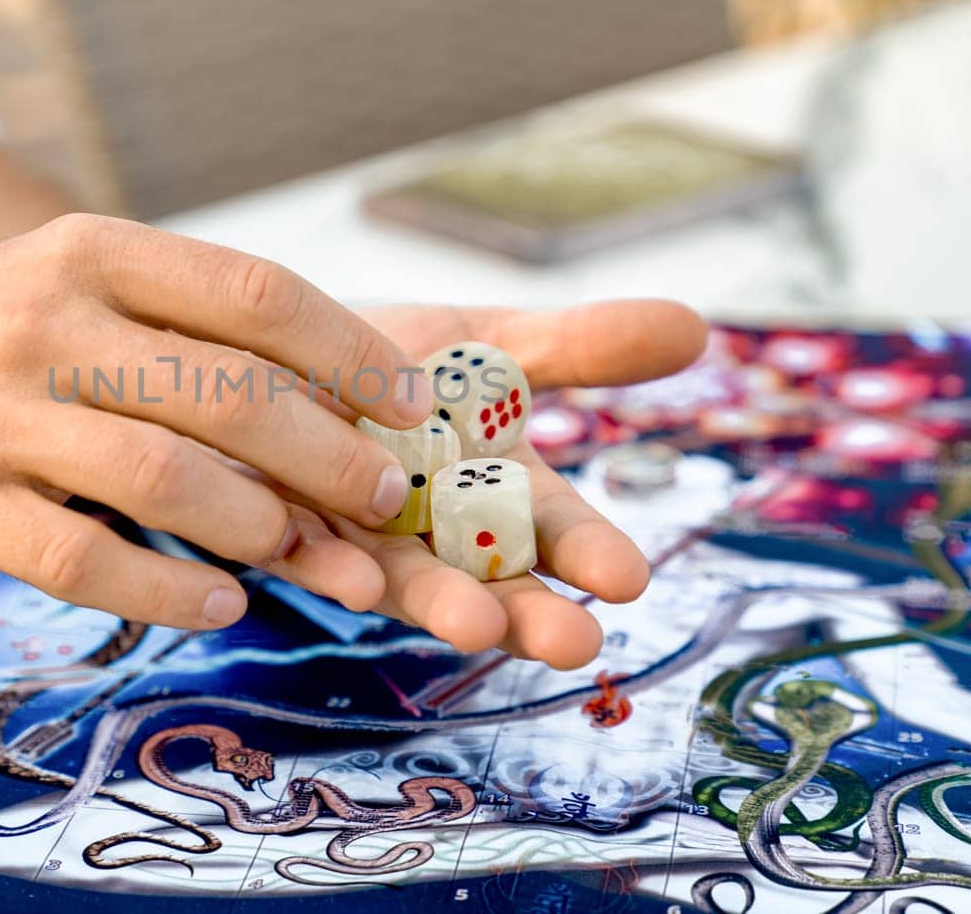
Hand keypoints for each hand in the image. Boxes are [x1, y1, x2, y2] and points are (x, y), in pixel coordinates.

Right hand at [0, 215, 436, 629]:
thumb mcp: (74, 286)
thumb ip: (181, 326)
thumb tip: (336, 395)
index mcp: (91, 251)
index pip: (252, 294)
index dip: (348, 354)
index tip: (407, 403)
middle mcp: (43, 319)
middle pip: (224, 393)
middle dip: (327, 454)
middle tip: (384, 496)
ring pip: (161, 477)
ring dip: (257, 525)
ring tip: (302, 551)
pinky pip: (83, 559)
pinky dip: (167, 589)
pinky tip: (218, 603)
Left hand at [266, 301, 707, 666]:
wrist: (272, 349)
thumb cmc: (393, 357)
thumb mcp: (489, 339)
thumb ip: (581, 345)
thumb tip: (698, 326)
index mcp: (495, 488)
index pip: (553, 526)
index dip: (590, 551)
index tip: (630, 579)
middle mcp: (434, 527)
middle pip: (490, 576)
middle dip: (529, 610)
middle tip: (575, 644)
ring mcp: (359, 536)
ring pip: (405, 579)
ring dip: (440, 603)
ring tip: (475, 625)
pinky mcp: (280, 530)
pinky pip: (306, 556)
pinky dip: (332, 570)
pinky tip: (356, 583)